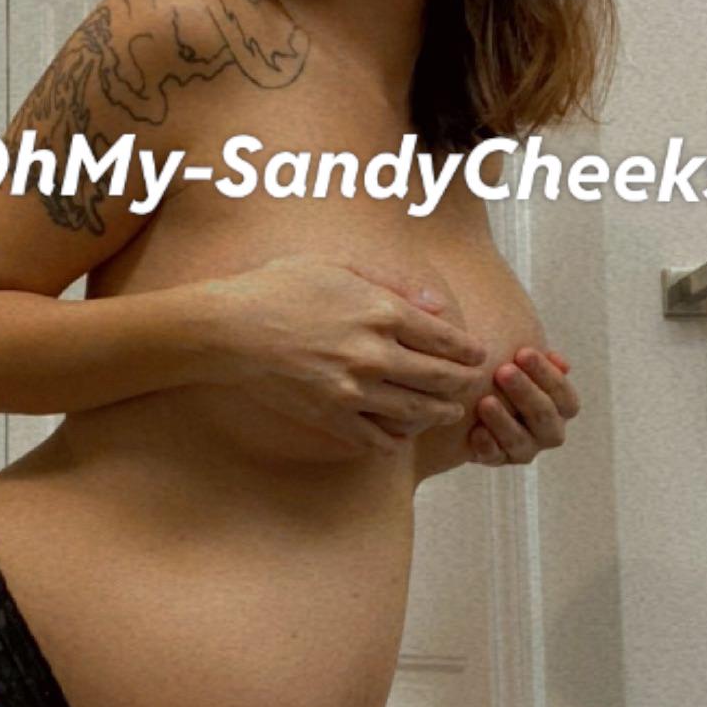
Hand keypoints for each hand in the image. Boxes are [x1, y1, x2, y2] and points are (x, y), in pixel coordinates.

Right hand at [210, 255, 489, 453]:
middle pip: (440, 379)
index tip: (476, 355)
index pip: (446, 339)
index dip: (468, 350)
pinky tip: (402, 435)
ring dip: (439, 414)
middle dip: (464, 384)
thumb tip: (435, 305)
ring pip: (416, 412)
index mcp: (382, 312)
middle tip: (471, 386)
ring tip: (447, 413)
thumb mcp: (339, 267)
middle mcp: (375, 353)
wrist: (230, 329)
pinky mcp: (331, 416)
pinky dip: (396, 440)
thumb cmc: (279, 288)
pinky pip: (377, 438)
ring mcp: (353, 390)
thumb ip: (392, 284)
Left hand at [468, 347, 578, 465]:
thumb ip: (538, 360)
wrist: (473, 400)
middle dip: (525, 392)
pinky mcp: (497, 460)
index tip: (523, 352)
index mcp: (562, 408)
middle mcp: (549, 433)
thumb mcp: (523, 363)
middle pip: (544, 416)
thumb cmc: (507, 376)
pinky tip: (475, 431)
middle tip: (503, 371)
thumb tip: (559, 361)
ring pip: (520, 441)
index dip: (546, 374)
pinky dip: (486, 446)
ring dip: (504, 420)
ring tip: (486, 401)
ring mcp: (524, 450)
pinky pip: (494, 458)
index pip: (564, 395)